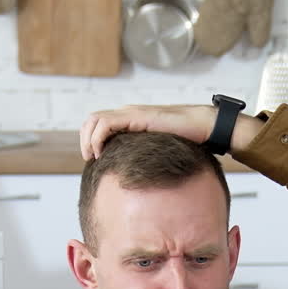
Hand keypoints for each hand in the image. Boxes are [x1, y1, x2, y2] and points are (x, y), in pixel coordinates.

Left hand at [80, 104, 216, 160]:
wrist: (203, 126)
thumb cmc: (187, 139)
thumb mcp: (159, 149)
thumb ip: (145, 155)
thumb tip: (138, 175)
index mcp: (131, 119)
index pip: (99, 124)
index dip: (90, 140)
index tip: (94, 160)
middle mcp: (127, 113)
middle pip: (92, 120)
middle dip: (84, 139)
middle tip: (89, 159)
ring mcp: (131, 113)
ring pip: (94, 120)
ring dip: (88, 139)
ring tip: (93, 157)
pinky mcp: (136, 117)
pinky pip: (106, 124)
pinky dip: (98, 138)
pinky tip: (101, 153)